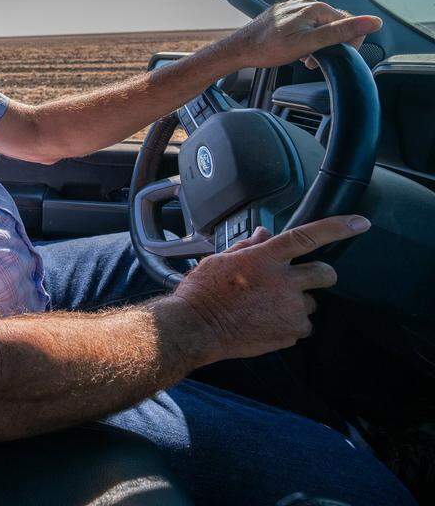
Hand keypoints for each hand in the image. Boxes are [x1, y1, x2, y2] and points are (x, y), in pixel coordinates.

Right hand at [168, 215, 370, 364]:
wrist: (196, 329)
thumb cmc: (203, 293)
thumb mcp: (220, 260)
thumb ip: (249, 246)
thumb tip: (264, 234)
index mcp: (265, 259)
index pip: (308, 237)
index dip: (337, 228)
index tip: (359, 223)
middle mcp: (283, 282)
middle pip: (325, 274)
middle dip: (318, 276)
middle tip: (299, 281)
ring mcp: (289, 309)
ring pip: (311, 303)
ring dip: (297, 303)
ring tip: (267, 308)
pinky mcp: (290, 332)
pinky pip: (301, 326)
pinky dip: (289, 324)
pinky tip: (265, 322)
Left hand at [228, 0, 381, 69]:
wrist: (238, 50)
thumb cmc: (268, 48)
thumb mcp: (309, 44)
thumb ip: (341, 32)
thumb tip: (373, 22)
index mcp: (316, 8)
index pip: (349, 22)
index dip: (348, 43)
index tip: (337, 57)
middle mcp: (305, 3)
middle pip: (334, 24)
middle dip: (330, 45)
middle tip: (315, 61)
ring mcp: (293, 8)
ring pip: (319, 26)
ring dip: (318, 44)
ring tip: (305, 58)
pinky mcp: (284, 15)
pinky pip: (305, 26)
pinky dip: (306, 40)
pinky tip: (296, 51)